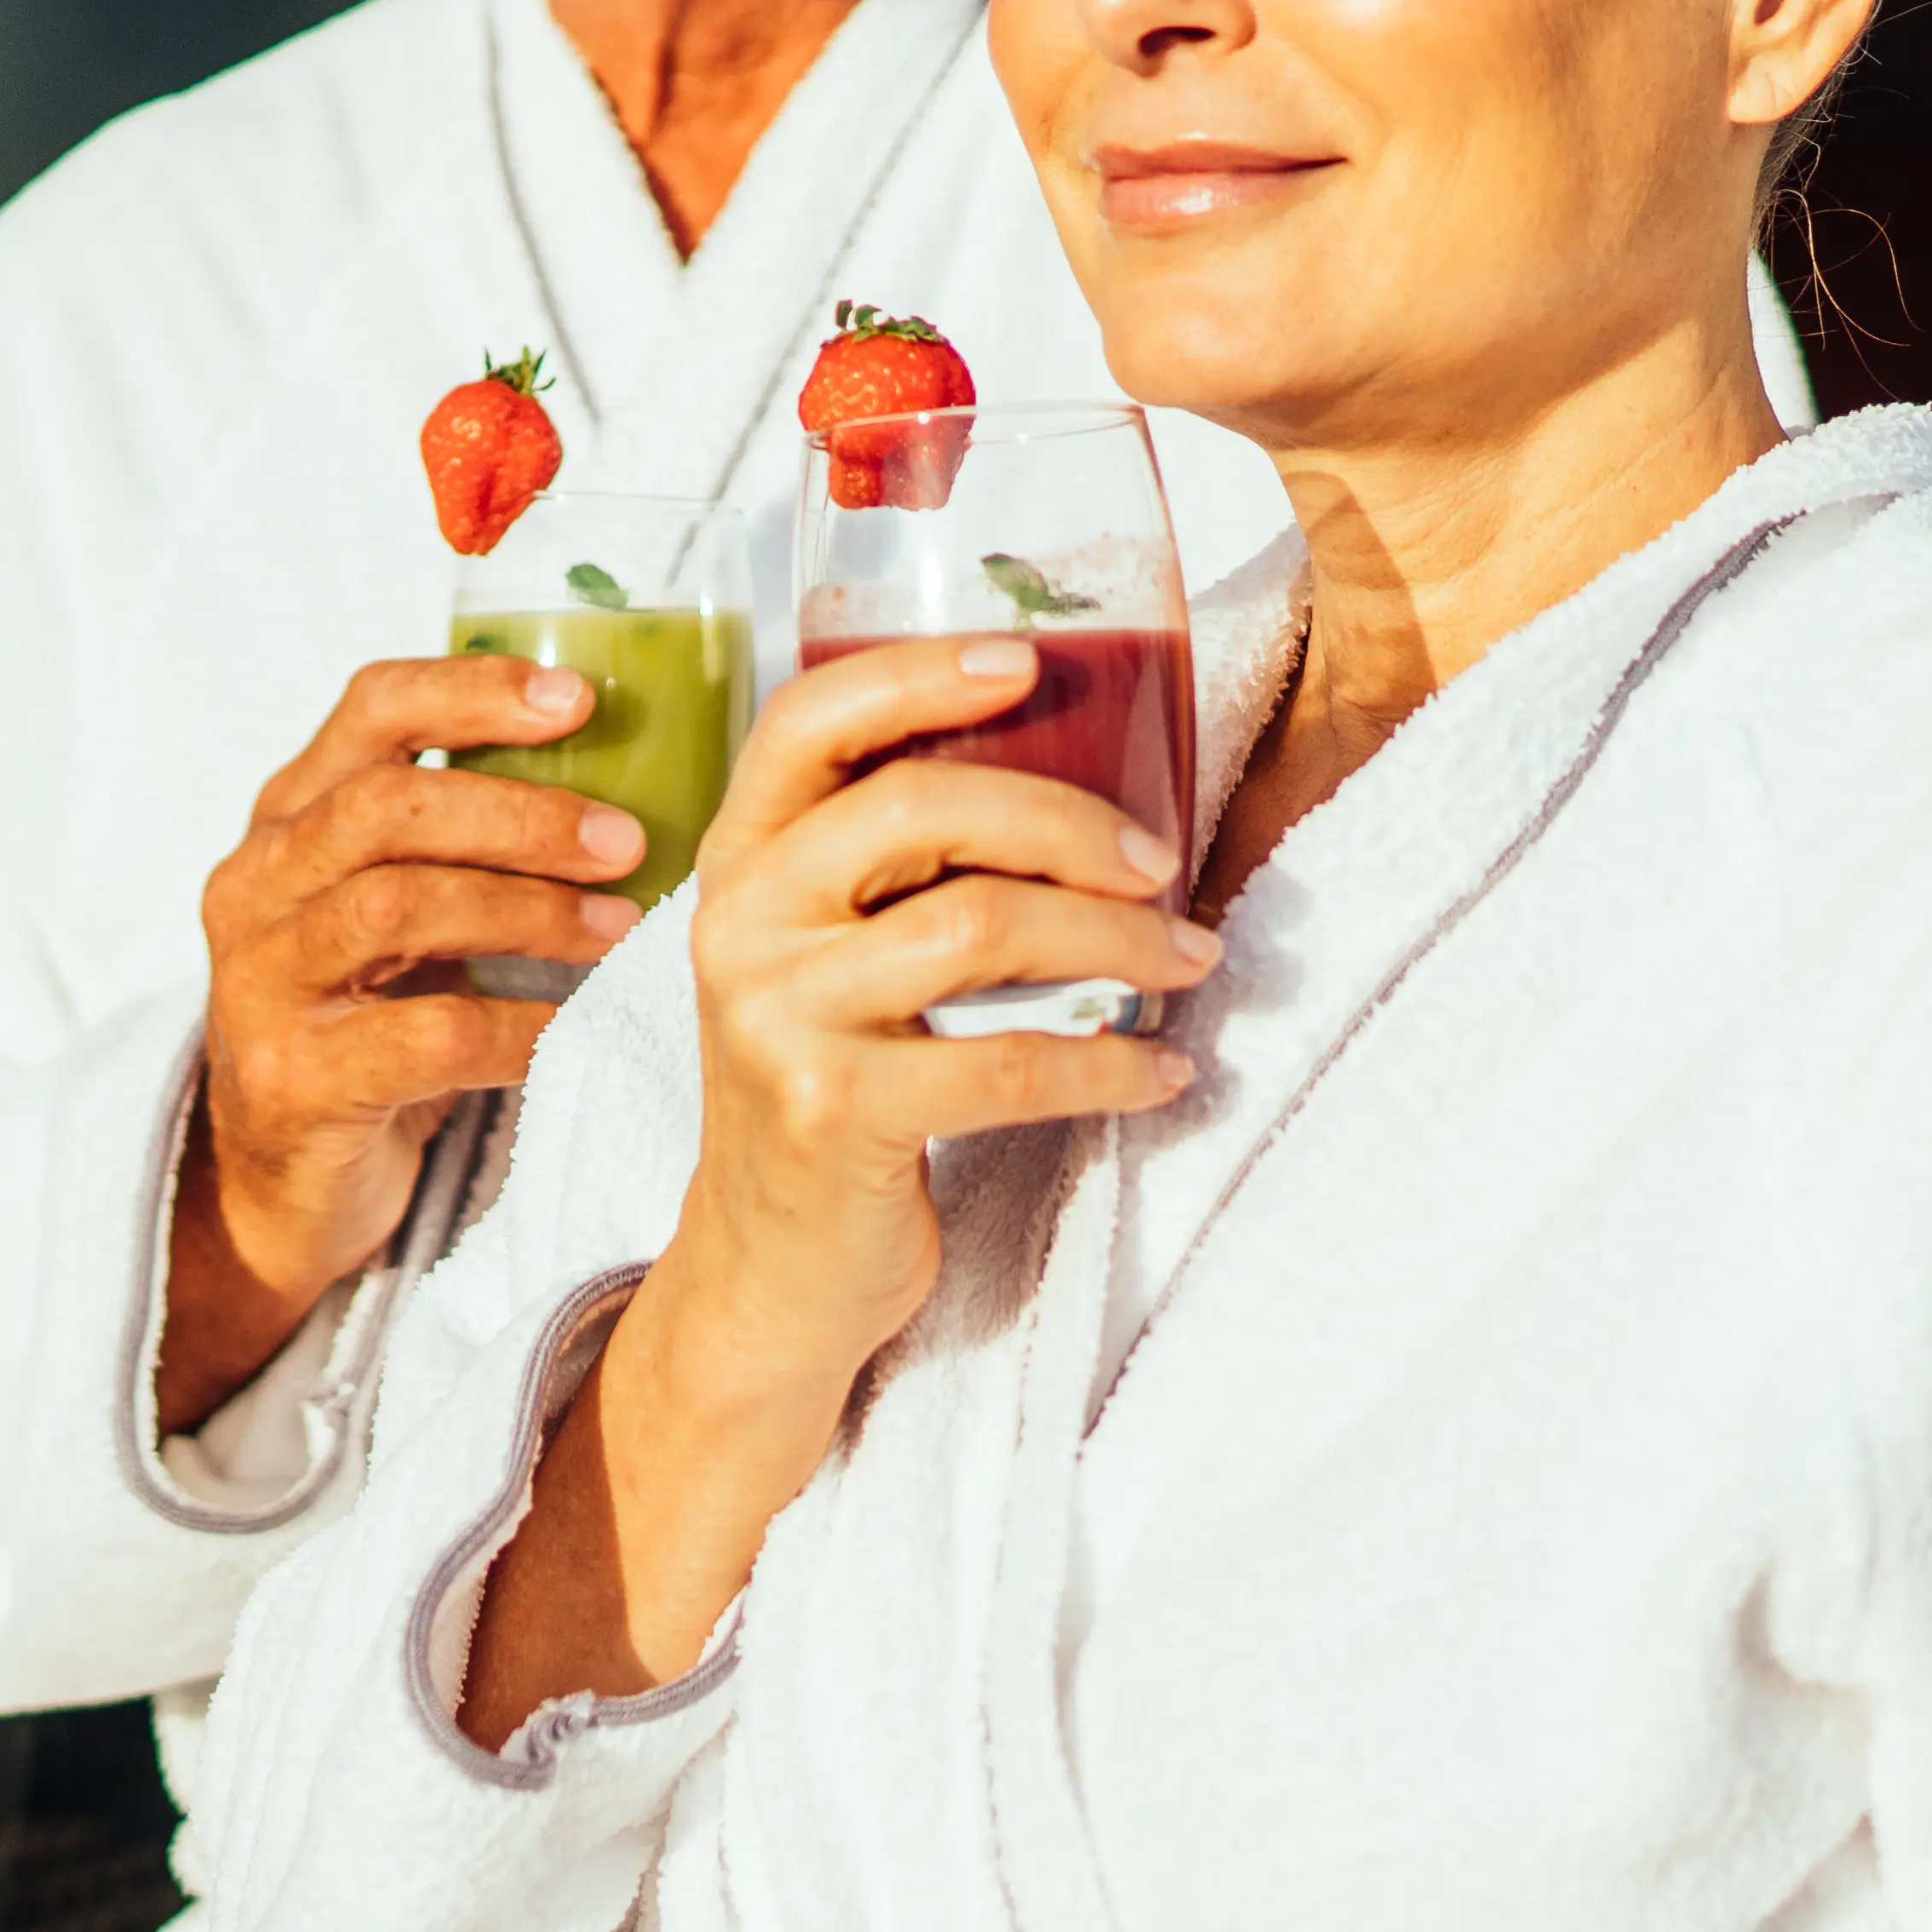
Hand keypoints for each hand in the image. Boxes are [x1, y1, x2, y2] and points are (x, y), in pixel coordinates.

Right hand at [160, 655, 651, 1432]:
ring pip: (397, 908)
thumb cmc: (369, 1022)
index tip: (577, 698)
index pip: (370, 710)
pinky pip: (427, 1035)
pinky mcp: (291, 1079)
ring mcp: (259, 984)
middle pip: (386, 807)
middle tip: (624, 840)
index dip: (472, 690)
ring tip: (616, 926)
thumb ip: (459, 838)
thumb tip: (625, 768)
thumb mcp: (395, 911)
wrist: (284, 1183)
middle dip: (521, 815)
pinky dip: (519, 1027)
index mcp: (287, 820)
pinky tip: (575, 1027)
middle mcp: (254, 886)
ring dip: (528, 912)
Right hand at [463, 635, 1209, 1732]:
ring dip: (1117, 941)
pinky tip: (1166, 1072)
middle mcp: (740, 922)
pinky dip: (1110, 1064)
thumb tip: (1088, 776)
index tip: (1028, 663)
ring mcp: (776, 1018)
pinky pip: (1007, 1062)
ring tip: (1191, 961)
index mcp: (740, 859)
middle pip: (923, 810)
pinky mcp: (832, 1113)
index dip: (917, 675)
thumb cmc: (836, 1084)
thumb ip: (899, 867)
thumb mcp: (832, 955)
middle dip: (1072, 823)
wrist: (770, 1268)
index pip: (810, 721)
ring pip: (981, 926)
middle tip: (1162, 863)